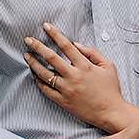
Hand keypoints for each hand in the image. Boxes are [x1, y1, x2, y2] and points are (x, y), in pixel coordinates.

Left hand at [23, 23, 138, 132]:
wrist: (111, 112)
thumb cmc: (110, 89)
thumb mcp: (108, 65)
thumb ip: (92, 52)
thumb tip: (76, 44)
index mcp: (85, 66)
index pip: (66, 45)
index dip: (55, 34)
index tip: (46, 26)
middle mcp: (74, 76)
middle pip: (51, 57)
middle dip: (37, 46)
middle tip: (27, 39)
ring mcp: (67, 89)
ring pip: (45, 74)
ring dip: (33, 63)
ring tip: (27, 55)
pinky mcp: (63, 101)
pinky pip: (46, 90)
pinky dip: (39, 81)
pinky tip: (35, 75)